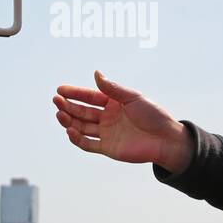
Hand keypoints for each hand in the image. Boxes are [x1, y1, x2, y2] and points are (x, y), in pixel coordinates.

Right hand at [53, 70, 192, 173]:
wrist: (166, 140)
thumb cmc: (154, 116)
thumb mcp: (133, 98)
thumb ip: (113, 89)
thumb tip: (96, 74)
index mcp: (113, 103)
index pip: (89, 97)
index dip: (75, 93)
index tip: (60, 89)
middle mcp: (107, 118)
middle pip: (82, 111)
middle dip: (68, 106)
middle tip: (56, 100)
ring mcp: (106, 133)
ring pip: (81, 127)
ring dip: (69, 121)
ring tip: (60, 114)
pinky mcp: (108, 148)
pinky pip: (88, 144)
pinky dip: (77, 138)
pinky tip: (70, 130)